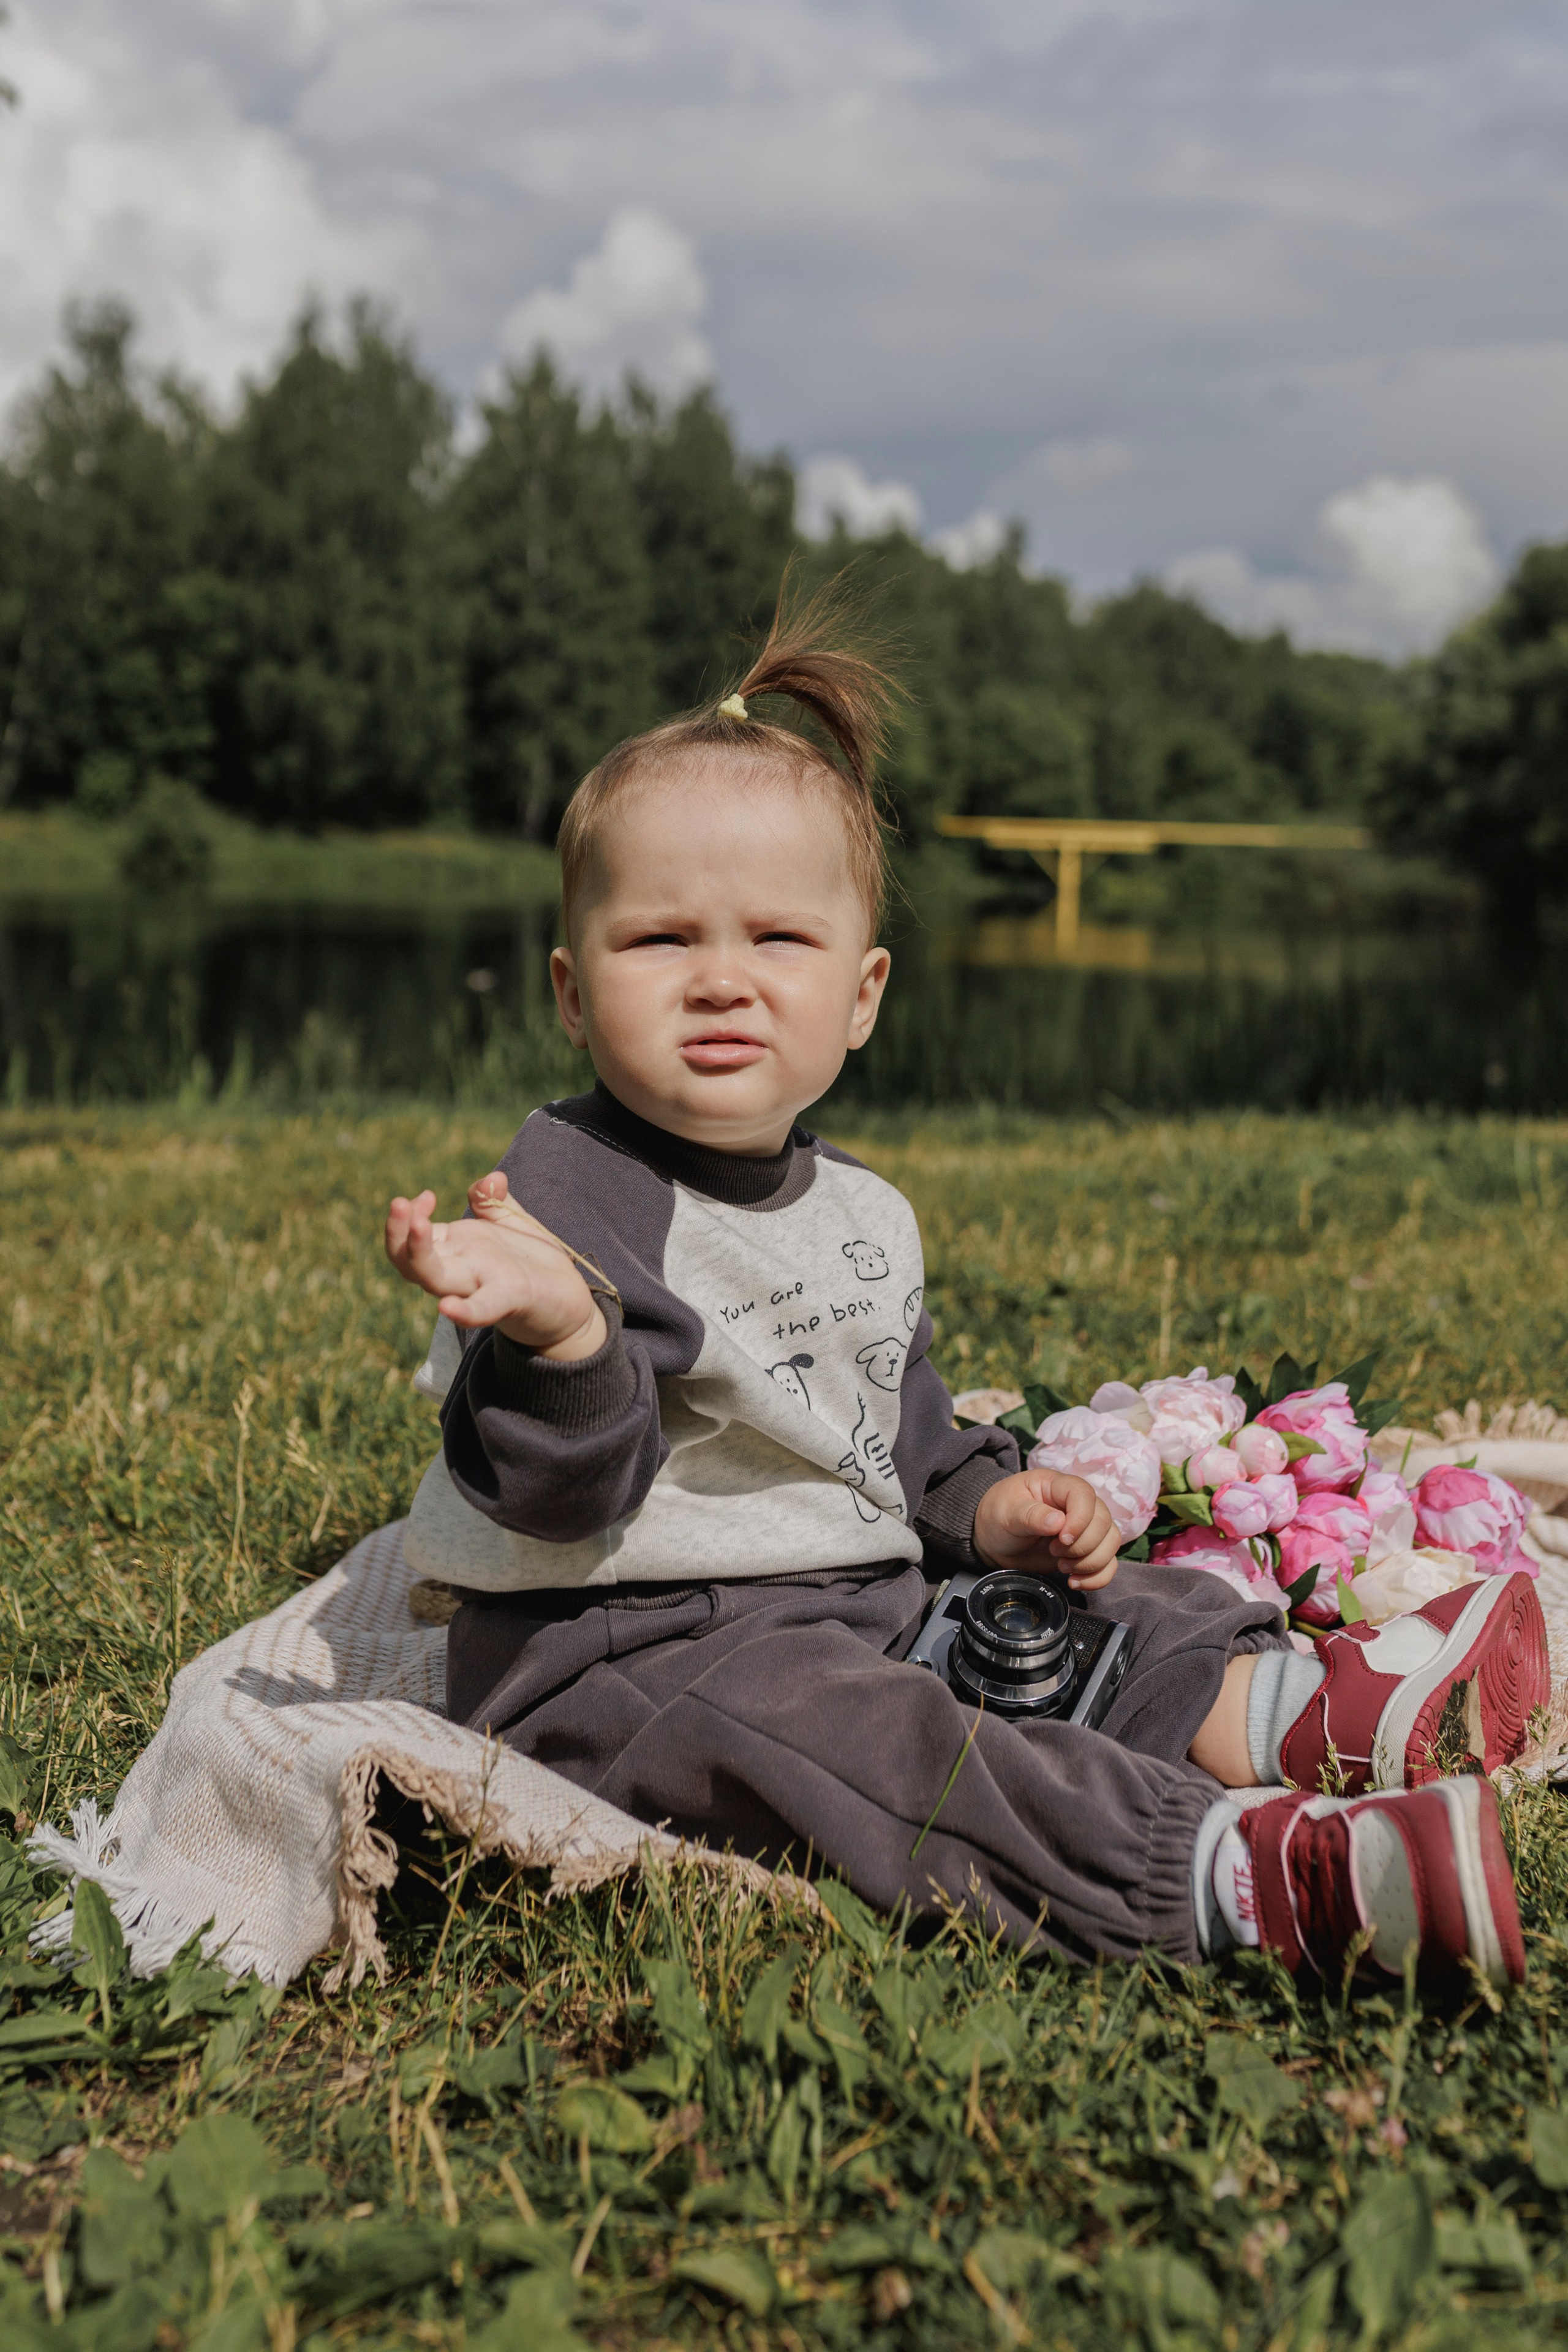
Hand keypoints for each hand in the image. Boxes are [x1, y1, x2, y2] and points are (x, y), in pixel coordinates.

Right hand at [384, 1171, 606, 1360]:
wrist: (568, 1299)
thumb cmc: (531, 1260)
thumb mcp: (511, 1222)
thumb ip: (494, 1200)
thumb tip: (493, 1178)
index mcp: (455, 1248)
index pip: (412, 1235)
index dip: (409, 1215)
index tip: (427, 1195)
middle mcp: (460, 1268)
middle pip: (408, 1260)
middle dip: (396, 1231)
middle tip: (398, 1202)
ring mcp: (481, 1284)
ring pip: (434, 1279)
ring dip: (420, 1254)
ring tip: (418, 1225)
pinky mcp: (510, 1298)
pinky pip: (481, 1308)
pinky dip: (464, 1311)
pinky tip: (447, 1308)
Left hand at [972, 1469, 1120, 1591]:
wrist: (994, 1541)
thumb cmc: (998, 1517)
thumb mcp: (1006, 1513)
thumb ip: (1030, 1515)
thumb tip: (1058, 1522)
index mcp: (1057, 1486)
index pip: (1084, 1494)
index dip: (1080, 1519)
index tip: (1061, 1538)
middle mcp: (1077, 1506)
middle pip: (1103, 1521)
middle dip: (1083, 1545)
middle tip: (1054, 1552)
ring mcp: (1085, 1529)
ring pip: (1112, 1542)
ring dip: (1091, 1562)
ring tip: (1062, 1567)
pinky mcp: (1086, 1551)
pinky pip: (1108, 1563)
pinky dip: (1098, 1577)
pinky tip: (1075, 1582)